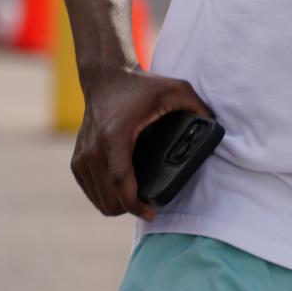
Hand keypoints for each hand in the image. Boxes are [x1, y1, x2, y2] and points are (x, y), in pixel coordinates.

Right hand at [72, 66, 214, 222]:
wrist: (106, 78)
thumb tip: (214, 127)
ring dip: (116, 205)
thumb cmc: (140, 85)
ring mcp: (82, 156)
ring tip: (136, 201)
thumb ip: (197, 107)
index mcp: (115, 137)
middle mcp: (93, 149)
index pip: (120, 182)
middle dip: (129, 209)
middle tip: (149, 207)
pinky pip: (89, 190)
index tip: (152, 213)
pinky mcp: (76, 159)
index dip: (135, 204)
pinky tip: (120, 193)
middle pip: (108, 198)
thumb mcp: (175, 90)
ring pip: (97, 199)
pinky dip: (104, 197)